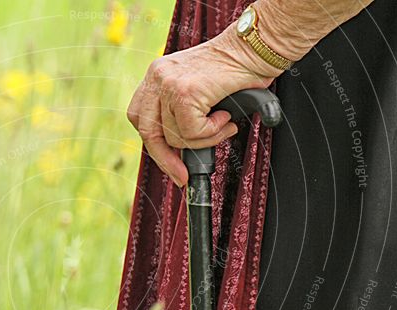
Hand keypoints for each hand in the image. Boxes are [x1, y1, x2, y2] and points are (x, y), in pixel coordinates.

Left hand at [127, 23, 281, 186]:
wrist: (256, 48)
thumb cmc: (236, 69)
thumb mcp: (198, 91)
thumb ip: (180, 113)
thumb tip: (177, 152)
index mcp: (157, 75)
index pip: (140, 118)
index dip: (154, 145)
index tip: (169, 162)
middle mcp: (158, 76)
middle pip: (149, 132)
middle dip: (166, 160)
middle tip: (183, 175)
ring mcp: (168, 83)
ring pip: (174, 136)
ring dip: (204, 139)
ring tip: (224, 124)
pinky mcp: (185, 91)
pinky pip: (192, 132)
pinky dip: (212, 133)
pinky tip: (226, 118)